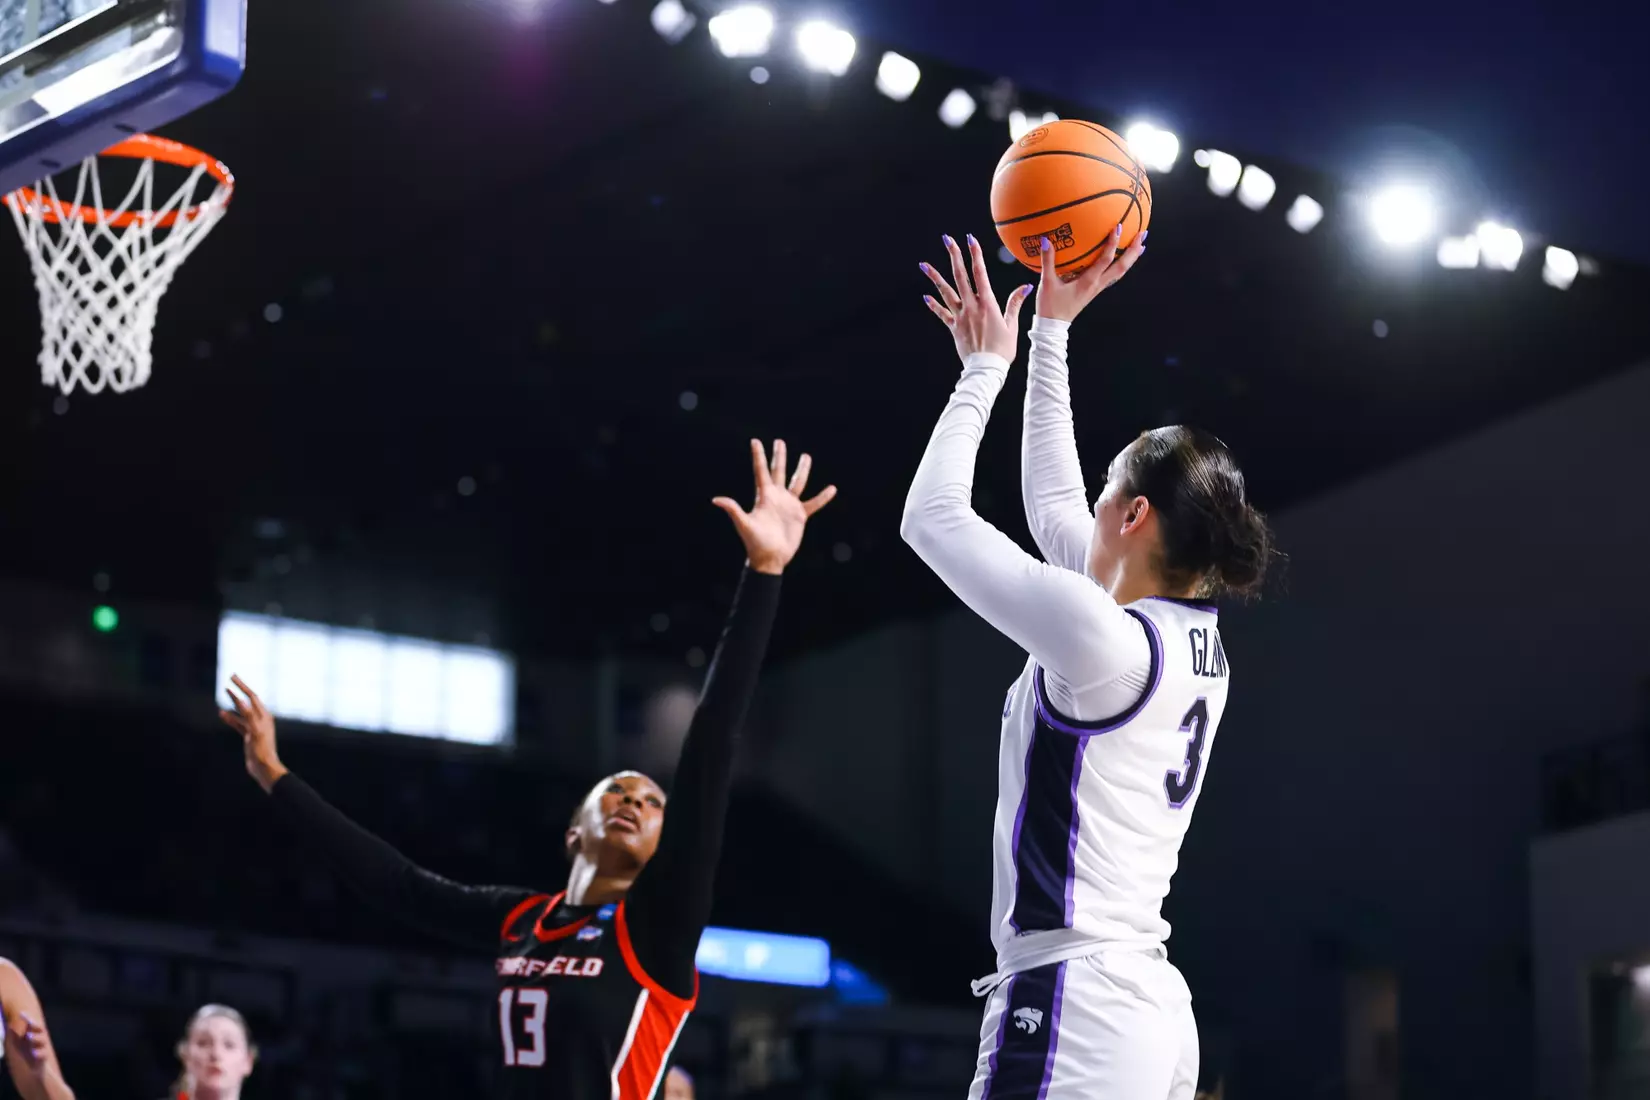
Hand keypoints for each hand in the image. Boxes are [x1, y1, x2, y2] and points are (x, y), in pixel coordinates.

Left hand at [11, 1012, 50, 1070]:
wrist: (30, 1072)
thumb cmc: (22, 1056)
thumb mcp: (15, 1045)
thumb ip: (12, 1036)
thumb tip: (9, 1026)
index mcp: (31, 1035)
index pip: (31, 1024)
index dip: (27, 1018)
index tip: (21, 1013)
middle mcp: (37, 1041)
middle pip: (40, 1029)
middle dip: (34, 1025)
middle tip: (28, 1023)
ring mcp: (41, 1049)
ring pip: (42, 1040)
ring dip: (35, 1037)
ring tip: (28, 1036)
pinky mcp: (42, 1059)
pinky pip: (43, 1055)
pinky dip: (39, 1053)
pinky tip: (33, 1053)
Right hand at [218, 675, 288, 793]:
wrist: (264, 768)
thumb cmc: (262, 750)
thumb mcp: (255, 731)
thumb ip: (248, 715)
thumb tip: (240, 700)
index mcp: (264, 716)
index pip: (252, 696)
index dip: (242, 686)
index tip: (232, 677)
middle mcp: (260, 719)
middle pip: (248, 700)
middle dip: (239, 689)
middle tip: (230, 679)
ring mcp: (255, 727)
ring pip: (242, 711)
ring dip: (234, 702)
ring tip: (226, 693)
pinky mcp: (249, 735)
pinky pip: (238, 723)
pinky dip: (231, 718)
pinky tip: (222, 714)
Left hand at [712, 439, 835, 574]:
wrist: (770, 558)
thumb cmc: (754, 542)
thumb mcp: (744, 524)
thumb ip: (733, 510)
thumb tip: (716, 499)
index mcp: (763, 496)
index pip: (761, 471)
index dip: (758, 456)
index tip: (755, 440)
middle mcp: (776, 497)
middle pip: (778, 471)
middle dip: (779, 456)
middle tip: (779, 441)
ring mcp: (789, 505)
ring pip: (797, 482)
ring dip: (802, 469)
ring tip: (806, 456)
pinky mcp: (800, 516)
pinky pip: (814, 503)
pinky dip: (823, 497)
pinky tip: (832, 488)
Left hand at [921, 234, 1032, 362]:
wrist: (986, 369)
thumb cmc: (1002, 349)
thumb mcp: (1012, 324)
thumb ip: (1015, 303)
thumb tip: (1026, 286)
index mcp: (987, 303)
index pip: (980, 273)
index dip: (975, 254)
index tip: (970, 238)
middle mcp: (971, 306)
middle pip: (960, 276)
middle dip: (954, 256)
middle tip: (947, 239)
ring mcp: (960, 316)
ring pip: (945, 292)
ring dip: (934, 277)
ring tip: (924, 264)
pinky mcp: (953, 328)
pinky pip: (941, 314)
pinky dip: (933, 305)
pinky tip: (926, 296)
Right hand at [1033, 224, 1145, 322]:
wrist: (1053, 326)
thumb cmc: (1050, 306)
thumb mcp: (1047, 282)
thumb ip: (1047, 261)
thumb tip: (1046, 240)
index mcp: (1088, 281)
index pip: (1105, 260)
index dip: (1113, 243)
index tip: (1117, 227)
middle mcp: (1097, 284)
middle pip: (1122, 267)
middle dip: (1133, 251)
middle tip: (1142, 234)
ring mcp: (1098, 288)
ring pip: (1120, 272)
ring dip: (1131, 259)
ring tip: (1140, 246)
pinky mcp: (1095, 291)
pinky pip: (1112, 276)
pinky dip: (1120, 266)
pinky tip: (1121, 260)